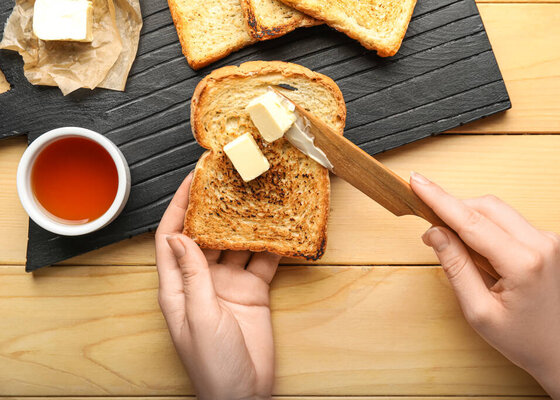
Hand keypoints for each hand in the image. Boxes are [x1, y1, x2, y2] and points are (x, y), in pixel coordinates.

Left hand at [155, 173, 280, 399]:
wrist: (244, 394)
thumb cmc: (212, 365)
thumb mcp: (199, 317)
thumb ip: (192, 276)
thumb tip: (179, 236)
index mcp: (177, 287)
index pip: (171, 238)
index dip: (178, 208)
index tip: (191, 181)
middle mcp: (201, 281)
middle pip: (205, 236)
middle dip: (216, 209)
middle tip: (230, 181)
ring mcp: (228, 285)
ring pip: (235, 245)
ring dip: (245, 224)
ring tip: (257, 197)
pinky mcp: (253, 292)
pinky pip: (261, 262)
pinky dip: (271, 246)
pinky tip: (280, 230)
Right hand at [410, 172, 559, 399]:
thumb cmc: (524, 339)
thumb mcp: (479, 311)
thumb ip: (455, 267)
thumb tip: (435, 233)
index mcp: (524, 263)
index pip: (471, 221)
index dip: (439, 200)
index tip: (417, 182)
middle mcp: (541, 243)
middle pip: (485, 207)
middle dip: (452, 209)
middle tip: (428, 226)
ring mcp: (548, 239)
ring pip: (496, 211)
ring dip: (468, 219)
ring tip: (453, 246)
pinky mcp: (547, 240)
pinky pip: (507, 221)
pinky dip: (484, 228)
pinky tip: (478, 252)